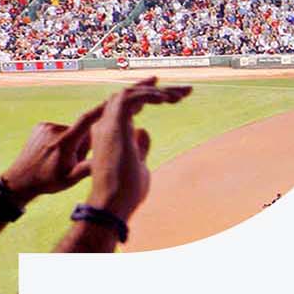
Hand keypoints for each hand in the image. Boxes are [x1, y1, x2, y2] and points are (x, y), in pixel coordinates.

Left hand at [1, 109, 98, 199]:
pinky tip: (53, 152)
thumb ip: (88, 168)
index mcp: (65, 142)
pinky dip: (62, 139)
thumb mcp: (70, 179)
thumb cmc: (47, 181)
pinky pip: (60, 130)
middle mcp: (55, 131)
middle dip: (83, 144)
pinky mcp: (41, 126)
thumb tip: (106, 160)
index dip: (100, 110)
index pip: (86, 121)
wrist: (20, 179)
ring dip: (72, 142)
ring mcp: (46, 127)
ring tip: (59, 158)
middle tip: (72, 161)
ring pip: (71, 131)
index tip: (112, 101)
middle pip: (82, 132)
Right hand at [84, 78, 192, 221]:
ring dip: (156, 90)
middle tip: (187, 91)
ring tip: (180, 96)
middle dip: (159, 89)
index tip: (174, 95)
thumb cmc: (126, 191)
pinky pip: (128, 99)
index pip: (129, 105)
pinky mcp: (113, 126)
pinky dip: (147, 95)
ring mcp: (107, 125)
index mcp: (111, 133)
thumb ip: (140, 146)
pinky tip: (166, 100)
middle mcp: (106, 125)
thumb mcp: (138, 165)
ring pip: (129, 93)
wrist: (113, 205)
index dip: (150, 95)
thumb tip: (143, 131)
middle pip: (131, 95)